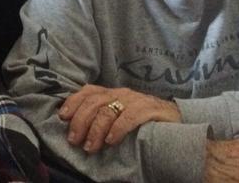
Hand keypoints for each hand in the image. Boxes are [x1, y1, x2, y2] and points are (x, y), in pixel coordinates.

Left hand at [58, 84, 180, 153]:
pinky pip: (130, 116)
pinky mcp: (149, 109)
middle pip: (94, 102)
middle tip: (75, 140)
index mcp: (111, 93)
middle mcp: (120, 93)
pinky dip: (118, 128)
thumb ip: (101, 115)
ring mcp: (135, 100)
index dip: (73, 103)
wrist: (176, 118)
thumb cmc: (143, 119)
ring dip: (96, 130)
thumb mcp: (118, 113)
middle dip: (80, 121)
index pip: (87, 92)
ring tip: (91, 146)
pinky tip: (111, 140)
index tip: (62, 118)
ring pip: (108, 110)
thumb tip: (75, 127)